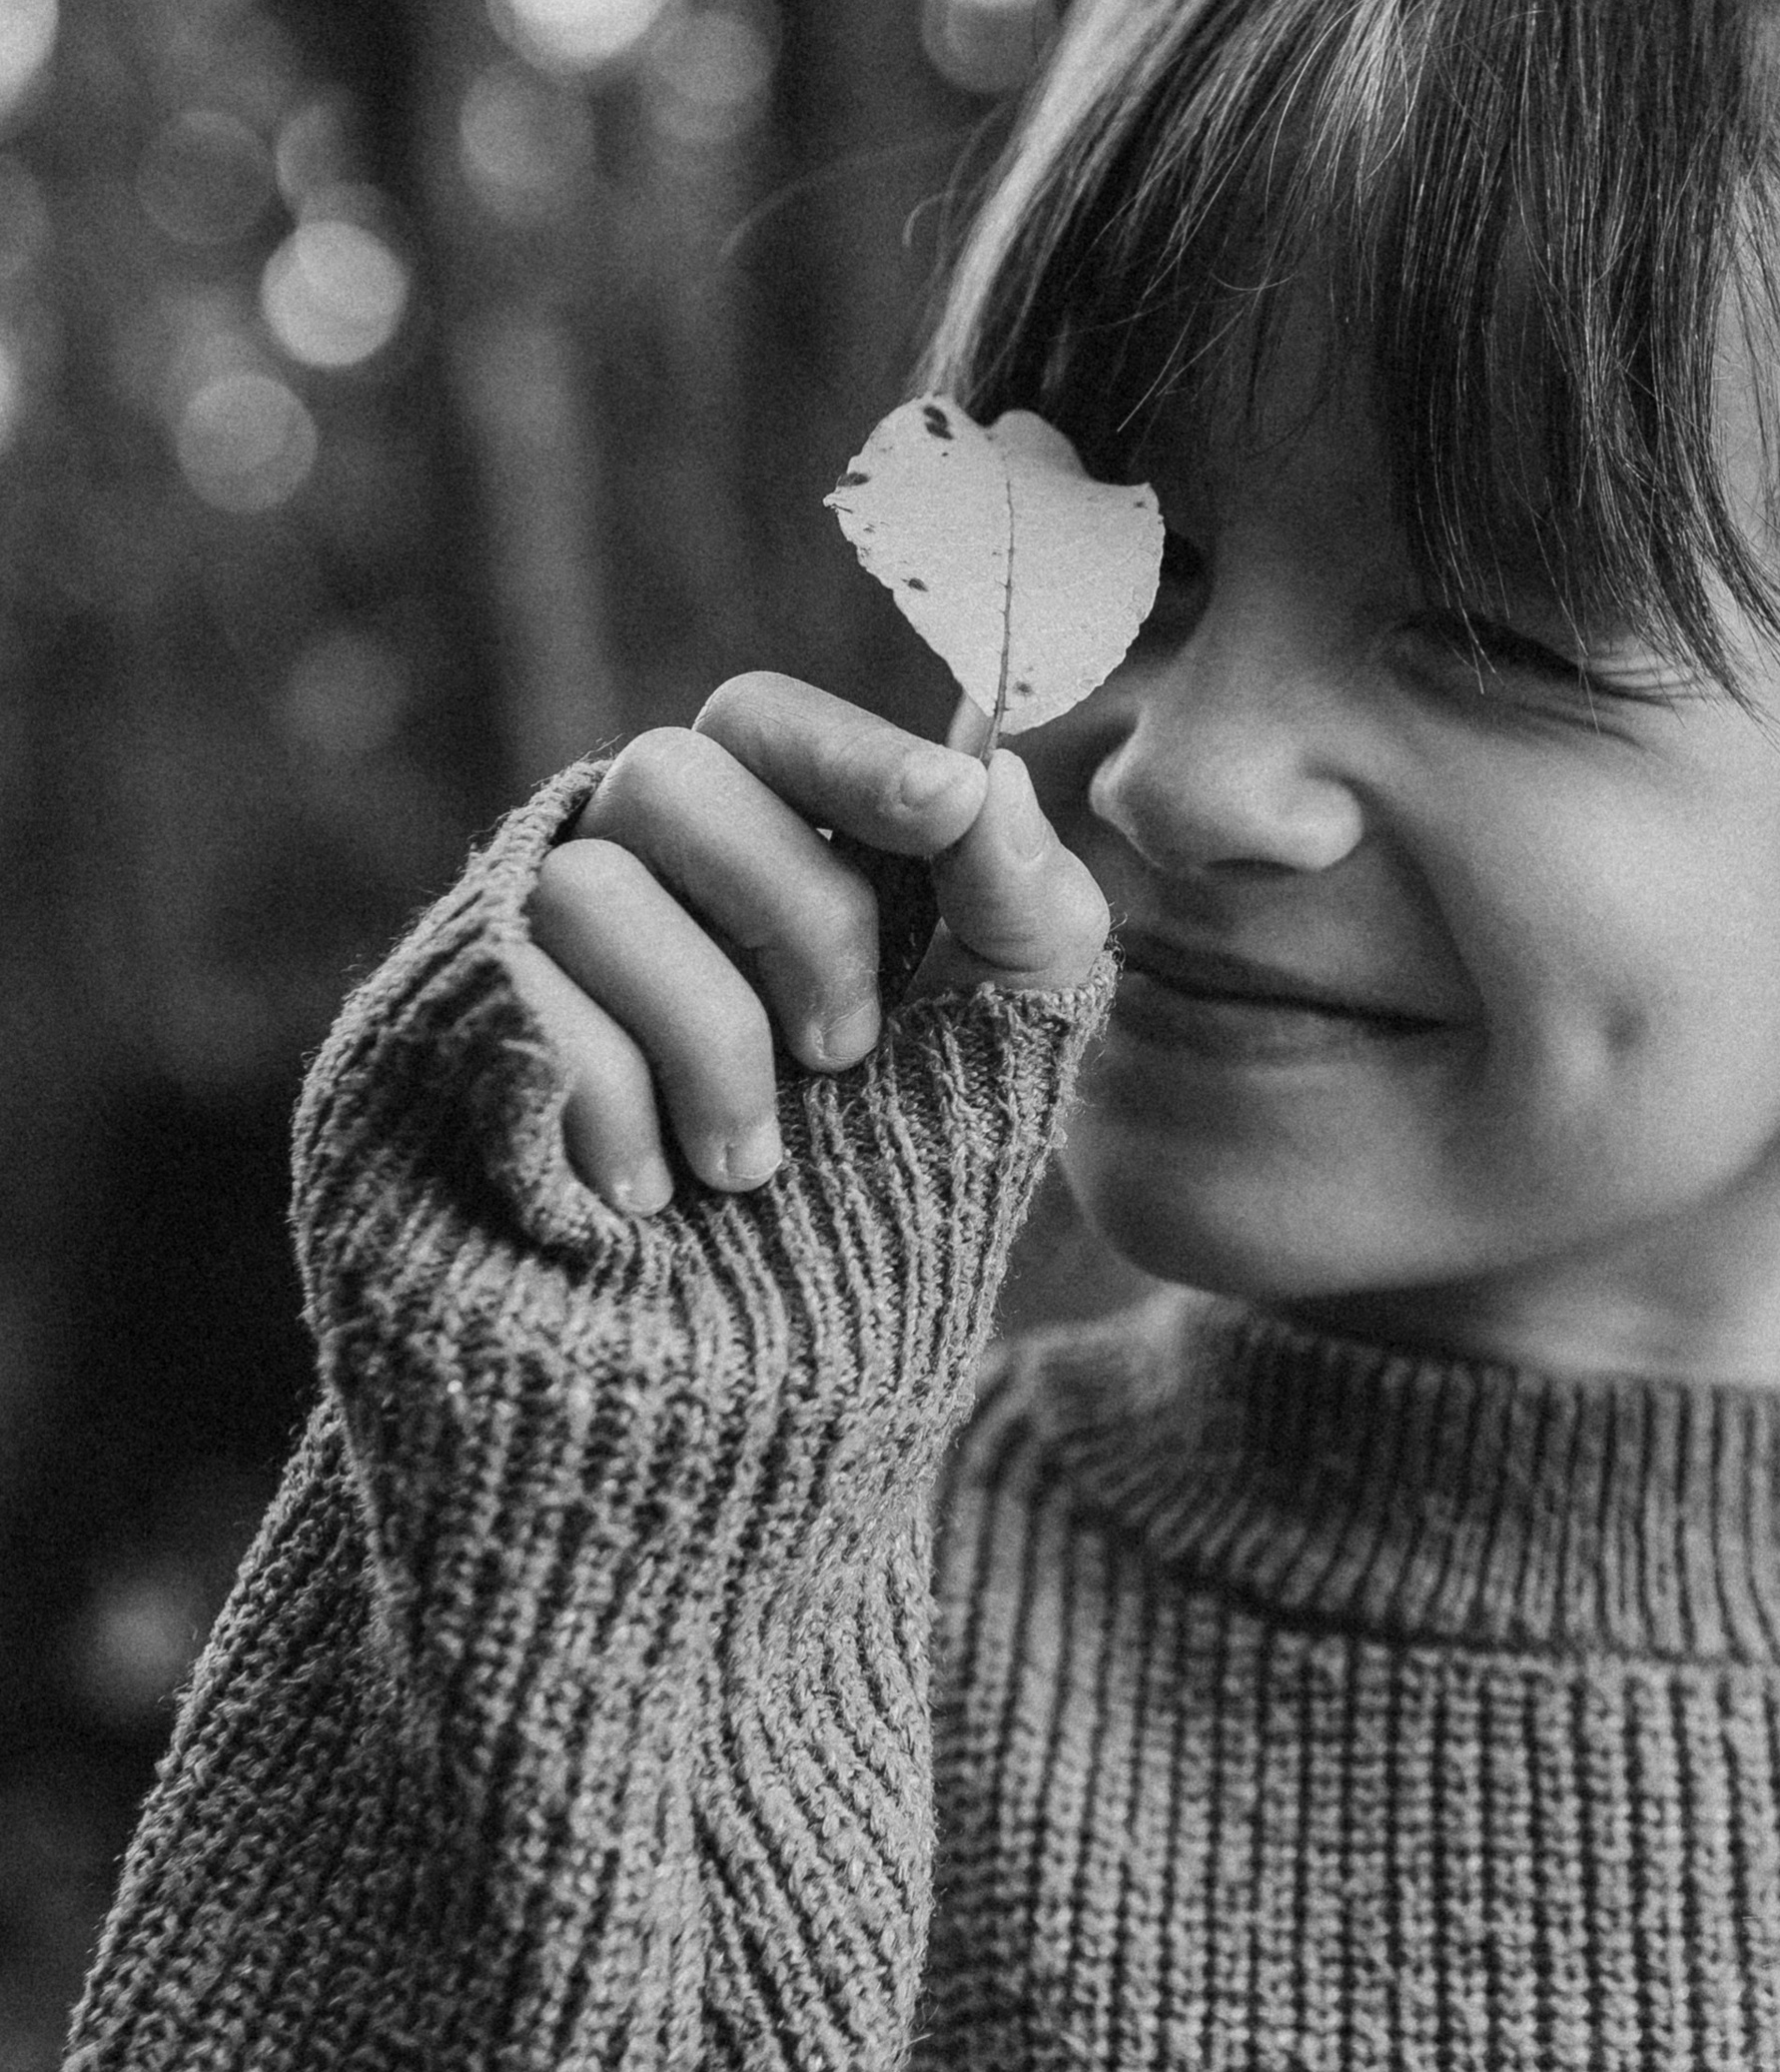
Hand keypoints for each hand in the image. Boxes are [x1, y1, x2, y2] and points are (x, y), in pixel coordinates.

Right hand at [512, 672, 1109, 1214]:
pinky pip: (528, 1007)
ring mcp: (527, 946)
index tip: (949, 802)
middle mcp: (625, 866)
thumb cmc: (896, 1158)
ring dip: (709, 1034)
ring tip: (753, 1164)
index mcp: (751, 838)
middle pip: (667, 776)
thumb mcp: (1005, 1032)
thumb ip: (1025, 905)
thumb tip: (994, 777)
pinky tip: (655, 1187)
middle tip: (847, 1049)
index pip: (764, 721)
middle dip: (791, 910)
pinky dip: (615, 1103)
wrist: (772, 1349)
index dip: (850, 750)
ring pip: (590, 890)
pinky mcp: (463, 1036)